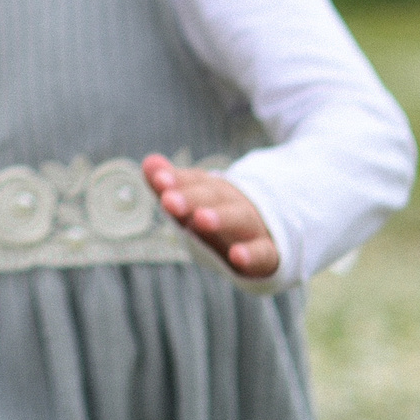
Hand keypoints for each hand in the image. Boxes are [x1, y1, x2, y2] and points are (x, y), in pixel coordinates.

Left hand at [144, 155, 278, 278]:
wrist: (270, 235)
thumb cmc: (220, 217)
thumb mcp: (194, 203)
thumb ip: (171, 185)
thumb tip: (149, 162)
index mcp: (213, 190)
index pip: (193, 180)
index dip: (176, 180)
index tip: (158, 180)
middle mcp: (233, 203)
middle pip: (213, 195)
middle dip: (191, 197)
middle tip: (169, 200)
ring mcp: (253, 226)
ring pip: (239, 217)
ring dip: (220, 217)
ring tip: (200, 220)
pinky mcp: (269, 253)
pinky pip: (263, 252)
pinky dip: (251, 254)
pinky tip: (237, 257)